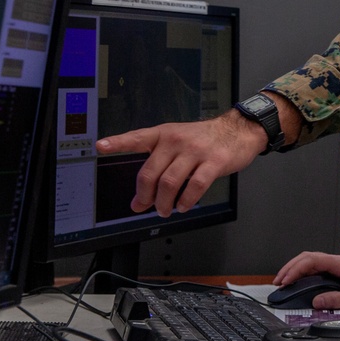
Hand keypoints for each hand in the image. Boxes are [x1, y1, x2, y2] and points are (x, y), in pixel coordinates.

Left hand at [96, 110, 265, 216]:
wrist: (239, 131)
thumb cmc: (205, 139)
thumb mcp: (178, 144)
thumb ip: (158, 169)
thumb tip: (138, 201)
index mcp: (164, 134)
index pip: (137, 138)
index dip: (117, 142)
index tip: (100, 146)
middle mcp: (177, 141)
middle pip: (150, 173)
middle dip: (145, 196)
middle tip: (146, 206)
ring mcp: (196, 151)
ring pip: (170, 183)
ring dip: (164, 203)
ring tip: (166, 209)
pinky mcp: (214, 162)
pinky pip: (195, 186)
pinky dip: (186, 201)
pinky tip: (184, 205)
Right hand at [274, 251, 339, 308]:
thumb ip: (337, 300)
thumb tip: (316, 301)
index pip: (312, 260)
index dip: (296, 269)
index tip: (285, 280)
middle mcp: (338, 261)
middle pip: (307, 257)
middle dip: (290, 267)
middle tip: (278, 281)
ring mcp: (337, 264)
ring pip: (310, 260)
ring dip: (295, 268)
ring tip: (283, 280)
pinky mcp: (338, 270)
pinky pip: (316, 267)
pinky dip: (303, 272)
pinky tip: (297, 280)